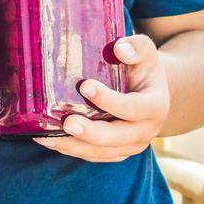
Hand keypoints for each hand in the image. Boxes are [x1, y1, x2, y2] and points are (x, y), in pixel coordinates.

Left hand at [33, 34, 169, 162]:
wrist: (150, 91)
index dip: (110, 100)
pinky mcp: (117, 152)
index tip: (85, 85)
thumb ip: (137, 46)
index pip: (133, 107)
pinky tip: (51, 141)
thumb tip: (119, 49)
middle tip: (67, 123)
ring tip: (48, 138)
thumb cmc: (142, 67)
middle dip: (91, 133)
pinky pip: (94, 156)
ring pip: (102, 152)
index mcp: (156, 106)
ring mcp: (132, 145)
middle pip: (117, 137)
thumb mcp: (145, 51)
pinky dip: (73, 150)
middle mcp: (146, 131)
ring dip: (75, 146)